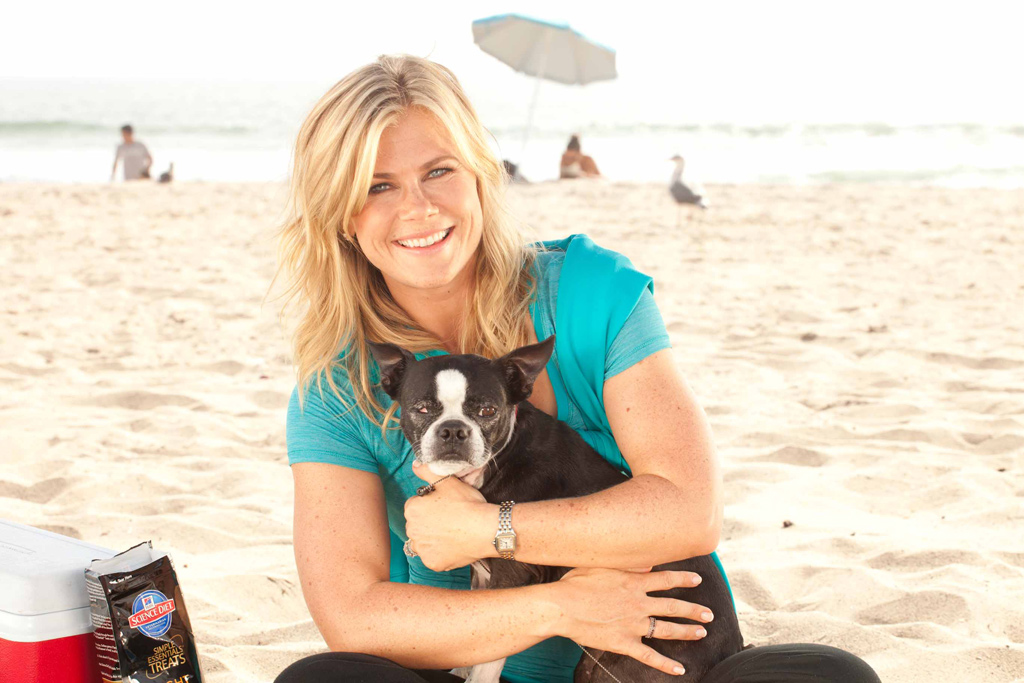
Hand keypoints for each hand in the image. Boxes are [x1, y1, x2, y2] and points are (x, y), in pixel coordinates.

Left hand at [404, 460, 494, 571]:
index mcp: (412, 510)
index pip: (416, 505)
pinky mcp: (433, 563)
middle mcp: (412, 531)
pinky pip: (433, 557)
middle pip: (418, 524)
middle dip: (429, 521)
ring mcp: (422, 549)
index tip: (444, 505)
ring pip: (424, 542)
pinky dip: (441, 553)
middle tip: (450, 518)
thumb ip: (428, 471)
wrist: (486, 529)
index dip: (431, 504)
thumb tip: (415, 465)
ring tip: (452, 532)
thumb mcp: (448, 482)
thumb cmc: (467, 505)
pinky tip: (454, 545)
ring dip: (433, 538)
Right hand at [552, 566, 712, 676]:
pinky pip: (649, 655)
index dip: (684, 580)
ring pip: (667, 629)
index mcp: (633, 582)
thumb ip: (626, 565)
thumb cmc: (575, 583)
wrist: (561, 607)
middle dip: (694, 610)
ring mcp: (633, 624)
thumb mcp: (601, 566)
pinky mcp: (624, 642)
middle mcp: (638, 603)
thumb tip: (647, 563)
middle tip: (709, 613)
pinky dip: (665, 664)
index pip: (666, 580)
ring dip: (686, 631)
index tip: (698, 581)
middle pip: (673, 606)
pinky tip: (679, 669)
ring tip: (701, 632)